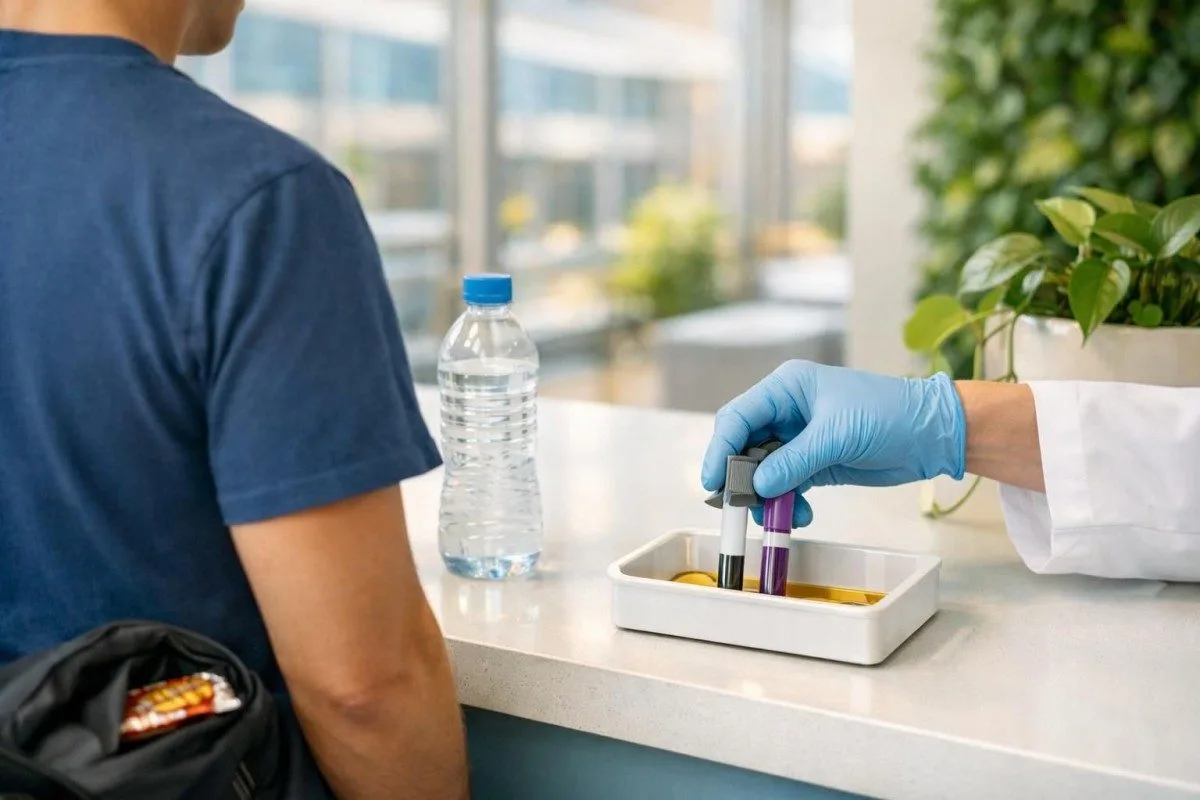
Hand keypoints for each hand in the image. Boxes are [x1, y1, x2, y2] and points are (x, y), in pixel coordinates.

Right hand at [701, 361, 966, 526]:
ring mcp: (799, 438)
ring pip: (762, 471)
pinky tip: (801, 515)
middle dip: (741, 479)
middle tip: (740, 507)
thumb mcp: (837, 436)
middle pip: (744, 446)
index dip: (720, 448)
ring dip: (767, 497)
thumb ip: (792, 461)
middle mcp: (786, 411)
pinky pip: (785, 485)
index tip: (713, 481)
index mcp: (786, 388)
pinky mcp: (813, 462)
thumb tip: (757, 487)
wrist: (931, 434)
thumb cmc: (890, 415)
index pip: (738, 417)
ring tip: (780, 516)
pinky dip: (787, 503)